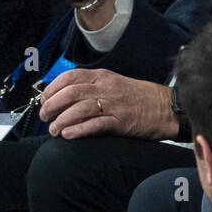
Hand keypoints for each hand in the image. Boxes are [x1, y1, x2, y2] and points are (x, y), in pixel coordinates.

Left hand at [39, 69, 178, 139]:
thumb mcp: (115, 83)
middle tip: (45, 117)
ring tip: (55, 130)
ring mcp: (114, 105)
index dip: (52, 89)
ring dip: (61, 121)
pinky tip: (68, 135)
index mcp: (103, 76)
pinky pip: (95, 125)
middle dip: (52, 106)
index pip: (69, 77)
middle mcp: (106, 88)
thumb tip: (64, 96)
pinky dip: (78, 130)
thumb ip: (92, 86)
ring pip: (79, 109)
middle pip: (70, 93)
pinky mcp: (121, 122)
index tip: (44, 100)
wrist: (167, 107)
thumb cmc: (140, 98)